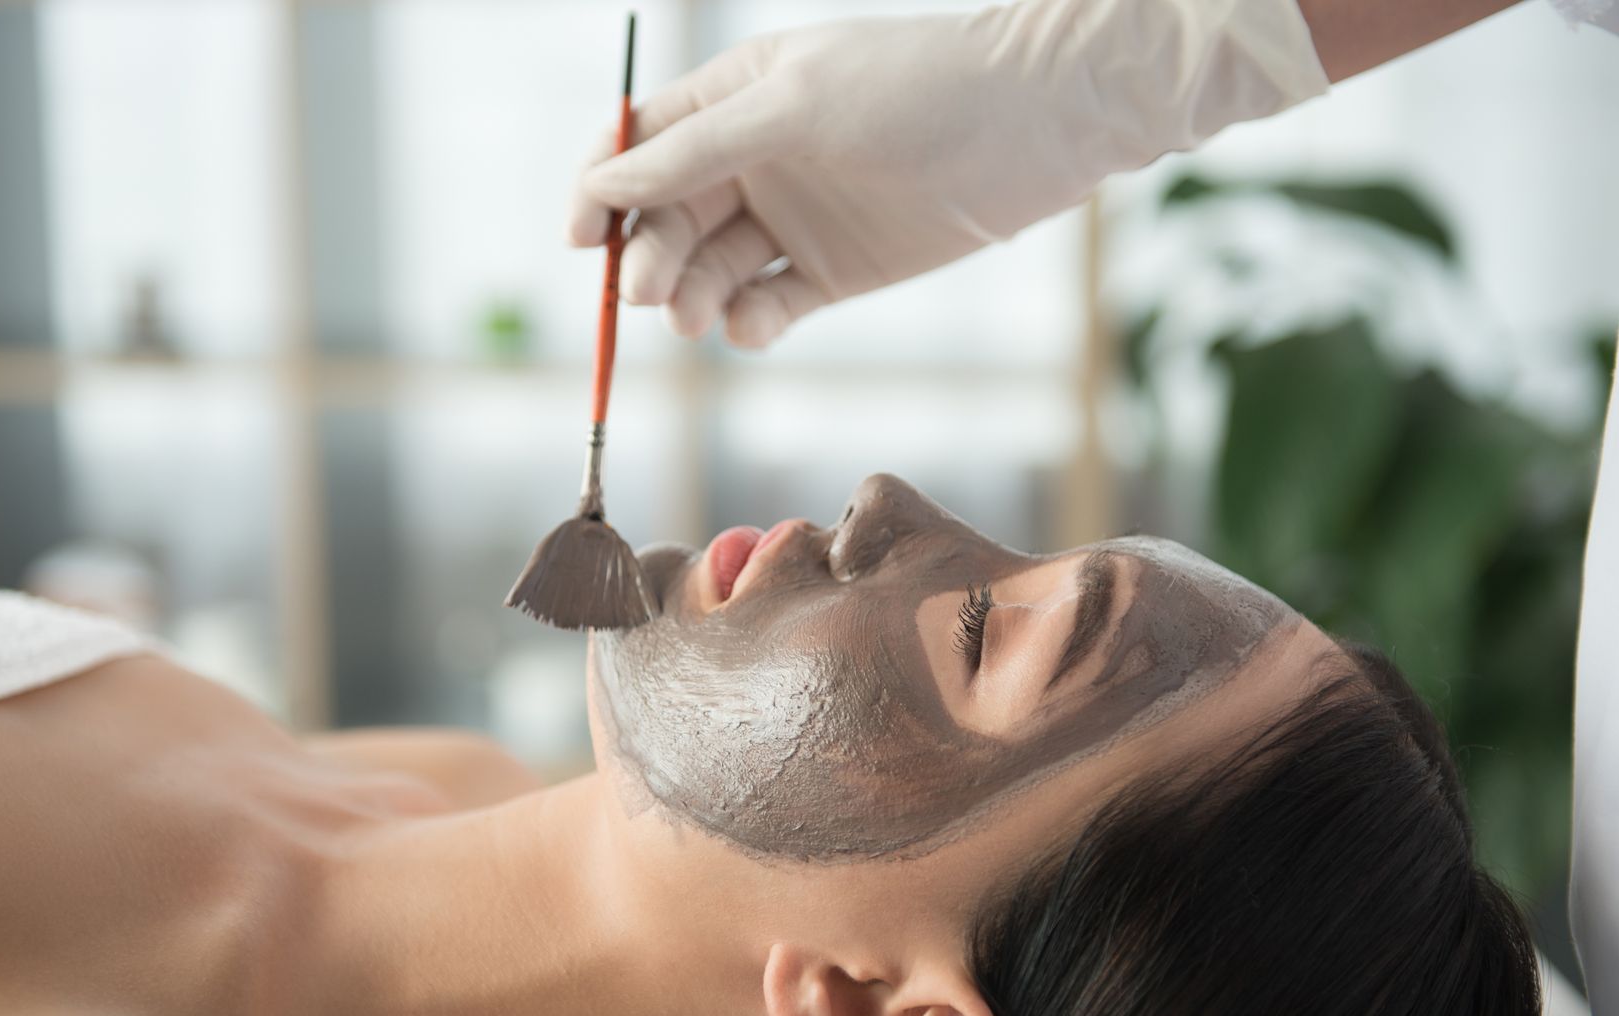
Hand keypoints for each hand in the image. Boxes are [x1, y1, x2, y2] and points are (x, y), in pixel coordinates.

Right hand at [568, 0, 1328, 347]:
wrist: (1038, 123)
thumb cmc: (914, 89)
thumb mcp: (792, 108)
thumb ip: (694, 152)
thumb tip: (599, 186)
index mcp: (734, 99)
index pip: (640, 147)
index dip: (600, 192)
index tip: (581, 241)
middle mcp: (755, 158)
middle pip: (666, 217)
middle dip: (649, 257)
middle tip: (654, 293)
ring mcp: (794, 217)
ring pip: (710, 269)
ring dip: (692, 297)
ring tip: (702, 317)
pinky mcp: (835, 272)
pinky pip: (767, 306)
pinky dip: (750, 323)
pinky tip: (757, 324)